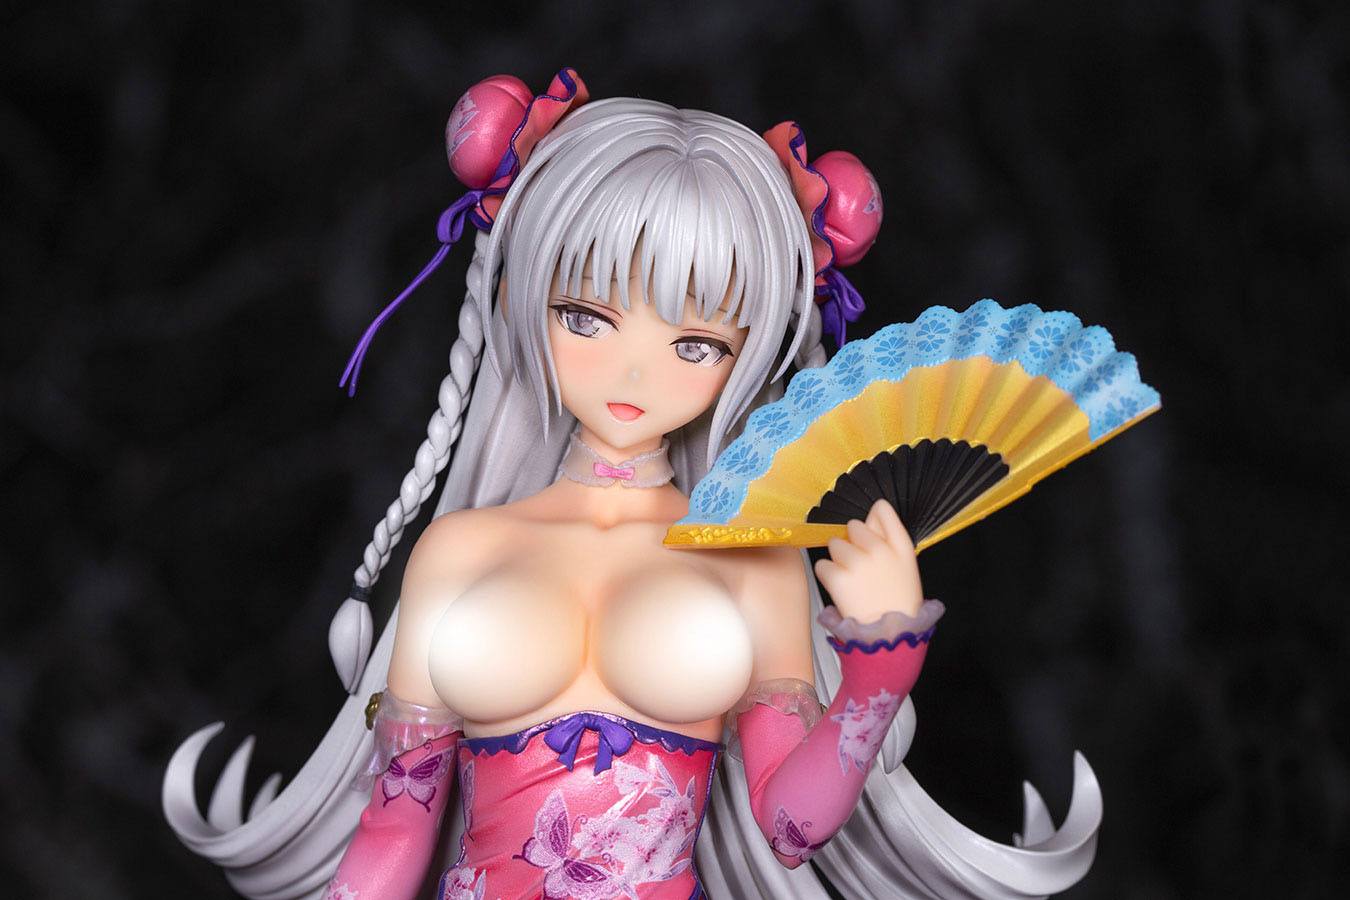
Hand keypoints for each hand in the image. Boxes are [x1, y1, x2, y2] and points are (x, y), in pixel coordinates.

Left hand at [813, 499, 922, 621]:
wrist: (887, 637)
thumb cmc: (898, 604)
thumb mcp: (905, 568)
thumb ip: (889, 538)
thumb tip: (872, 511)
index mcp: (901, 546)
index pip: (882, 510)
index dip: (872, 518)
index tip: (870, 531)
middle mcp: (880, 549)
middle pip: (853, 526)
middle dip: (852, 542)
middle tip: (860, 566)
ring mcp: (858, 562)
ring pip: (835, 544)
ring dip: (838, 559)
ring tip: (851, 580)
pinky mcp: (838, 577)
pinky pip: (822, 564)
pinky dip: (827, 576)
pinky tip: (841, 589)